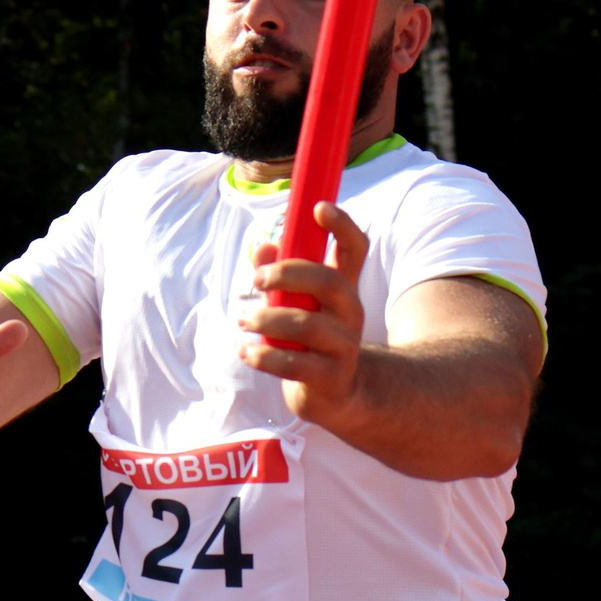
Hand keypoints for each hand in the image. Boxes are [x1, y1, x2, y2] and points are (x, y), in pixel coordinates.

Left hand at [238, 201, 367, 423]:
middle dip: (288, 275)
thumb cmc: (309, 338)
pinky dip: (263, 357)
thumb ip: (280, 274)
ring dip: (267, 320)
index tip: (319, 207)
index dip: (342, 224)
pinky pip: (294, 364)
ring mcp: (343, 345)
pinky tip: (245, 353)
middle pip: (329, 282)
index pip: (355, 248)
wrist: (335, 393)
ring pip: (307, 325)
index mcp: (343, 287)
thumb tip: (261, 247)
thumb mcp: (297, 303)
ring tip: (244, 320)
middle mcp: (350, 311)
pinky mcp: (330, 376)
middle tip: (257, 281)